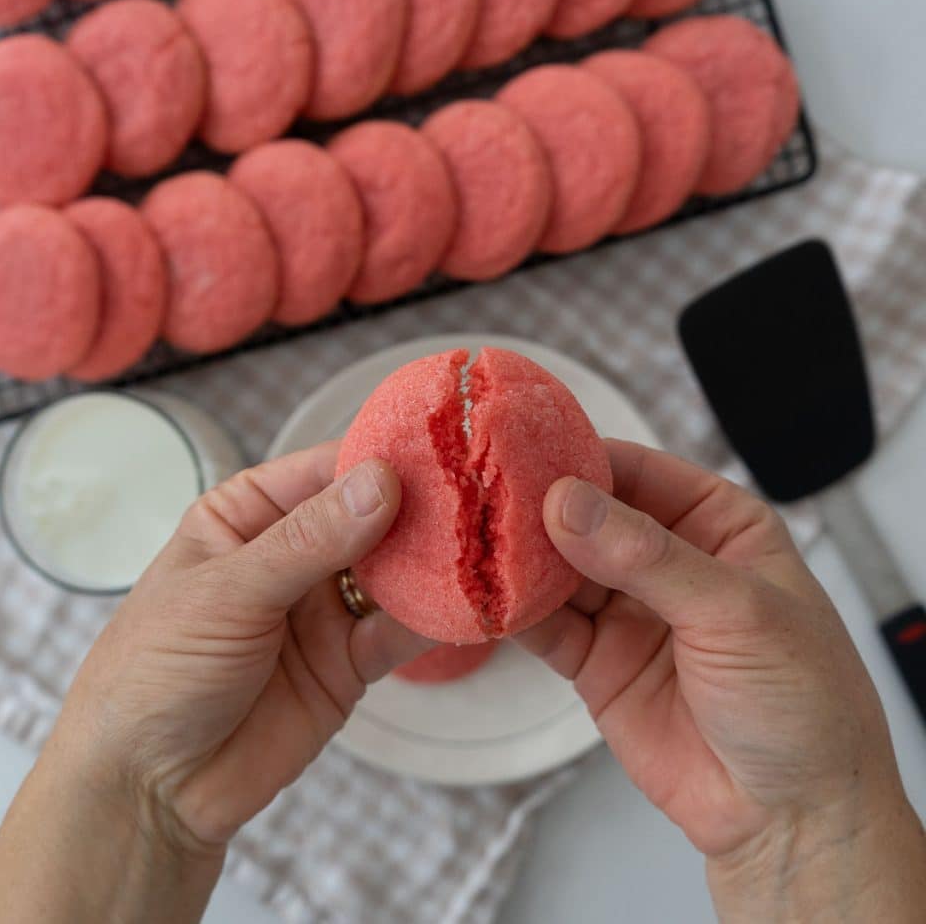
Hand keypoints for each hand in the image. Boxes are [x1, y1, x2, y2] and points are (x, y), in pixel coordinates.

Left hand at [0, 441, 429, 923]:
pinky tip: (464, 605)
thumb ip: (309, 540)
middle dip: (417, 509)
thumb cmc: (157, 669)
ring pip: (392, 573)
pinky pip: (397, 632)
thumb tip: (381, 480)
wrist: (149, 788)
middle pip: (370, 518)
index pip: (324, 470)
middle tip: (476, 496)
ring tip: (480, 546)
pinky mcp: (348, 663)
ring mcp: (322, 609)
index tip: (437, 449)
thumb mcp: (228, 591)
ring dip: (430, 564)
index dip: (379, 457)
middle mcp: (292, 554)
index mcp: (249, 515)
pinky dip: (429, 620)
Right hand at [519, 440, 925, 920]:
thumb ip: (647, 556)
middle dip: (537, 509)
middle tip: (480, 495)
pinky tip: (484, 597)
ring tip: (470, 542)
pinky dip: (516, 614)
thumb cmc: (801, 701)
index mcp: (717, 525)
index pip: (638, 474)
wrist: (792, 818)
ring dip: (519, 561)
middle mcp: (666, 560)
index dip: (582, 460)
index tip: (523, 453)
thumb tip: (567, 503)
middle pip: (587, 518)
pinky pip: (547, 627)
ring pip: (559, 571)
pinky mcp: (596, 663)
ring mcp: (628, 612)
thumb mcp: (736, 611)